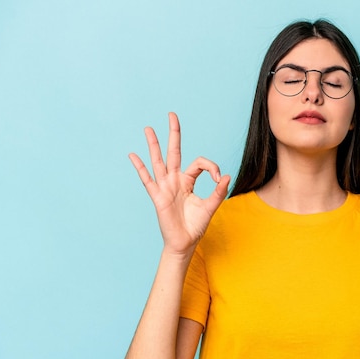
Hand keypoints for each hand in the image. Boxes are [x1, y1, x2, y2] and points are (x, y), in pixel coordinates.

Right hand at [129, 112, 229, 254]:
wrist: (185, 243)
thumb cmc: (196, 226)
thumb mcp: (211, 207)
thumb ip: (219, 192)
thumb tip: (226, 176)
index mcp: (188, 181)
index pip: (198, 163)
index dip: (210, 166)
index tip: (218, 178)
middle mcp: (175, 181)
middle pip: (174, 152)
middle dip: (173, 134)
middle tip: (172, 115)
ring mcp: (165, 187)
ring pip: (158, 161)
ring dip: (154, 145)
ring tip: (148, 128)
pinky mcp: (158, 197)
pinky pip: (147, 180)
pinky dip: (140, 168)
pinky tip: (133, 155)